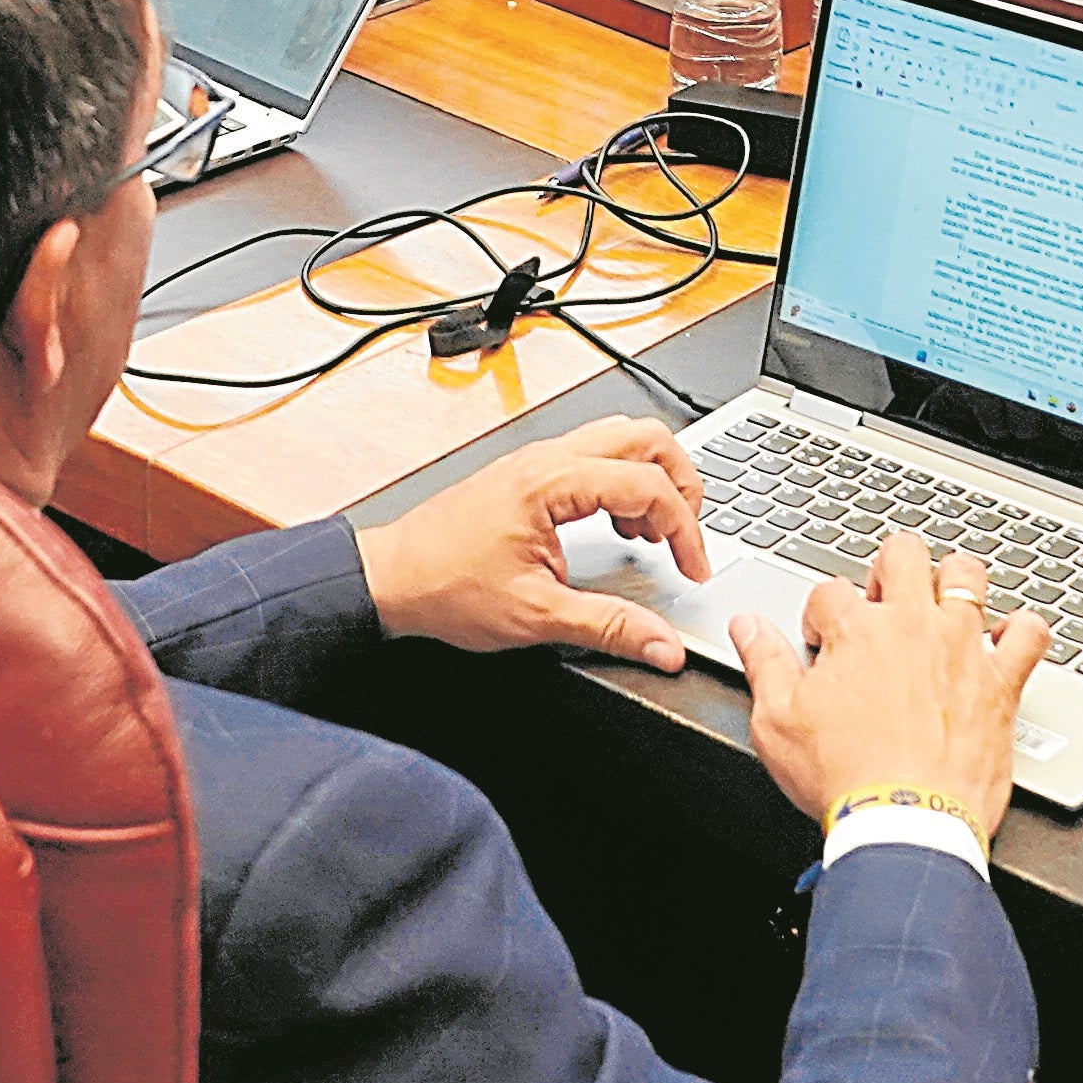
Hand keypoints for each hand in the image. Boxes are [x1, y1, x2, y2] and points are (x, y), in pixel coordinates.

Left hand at [358, 420, 708, 670]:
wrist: (390, 580)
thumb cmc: (444, 588)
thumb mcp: (535, 617)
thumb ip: (608, 627)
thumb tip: (662, 645)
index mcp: (551, 482)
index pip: (648, 484)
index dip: (685, 529)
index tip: (692, 569)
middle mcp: (546, 458)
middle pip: (645, 437)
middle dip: (681, 483)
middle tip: (686, 534)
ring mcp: (536, 461)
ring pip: (620, 439)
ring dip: (650, 480)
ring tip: (651, 535)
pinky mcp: (528, 475)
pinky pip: (594, 458)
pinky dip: (621, 485)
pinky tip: (614, 529)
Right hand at [735, 529, 1042, 840]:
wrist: (906, 823)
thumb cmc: (844, 778)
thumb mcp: (777, 723)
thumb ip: (763, 662)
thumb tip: (747, 625)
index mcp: (856, 630)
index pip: (830, 591)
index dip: (820, 616)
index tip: (822, 644)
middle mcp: (912, 625)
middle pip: (903, 553)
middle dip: (888, 568)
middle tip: (882, 602)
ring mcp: (961, 649)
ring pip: (967, 574)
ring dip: (954, 579)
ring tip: (942, 600)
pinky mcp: (1000, 683)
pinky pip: (1029, 634)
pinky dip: (1022, 631)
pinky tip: (1007, 638)